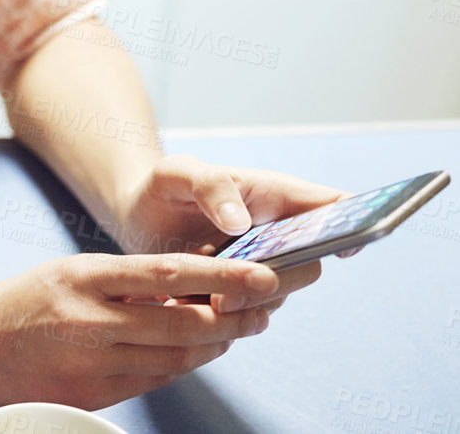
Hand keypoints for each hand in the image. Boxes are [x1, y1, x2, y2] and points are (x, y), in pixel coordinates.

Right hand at [0, 252, 282, 409]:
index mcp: (83, 279)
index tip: (261, 273)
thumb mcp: (69, 272)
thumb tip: (189, 283)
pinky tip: (199, 348)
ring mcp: (93, 363)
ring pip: (177, 355)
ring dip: (217, 341)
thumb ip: (124, 280)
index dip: (221, 275)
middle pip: (184, 323)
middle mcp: (90, 322)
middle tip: (266, 304)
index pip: (166, 274)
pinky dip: (184, 362)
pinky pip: (156, 378)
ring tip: (241, 324)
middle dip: (235, 315)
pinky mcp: (95, 395)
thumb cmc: (20, 303)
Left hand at [110, 152, 353, 312]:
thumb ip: (209, 184)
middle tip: (236, 289)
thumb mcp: (176, 172)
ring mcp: (263, 267)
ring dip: (250, 303)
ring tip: (208, 301)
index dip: (355, 223)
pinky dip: (229, 318)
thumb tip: (240, 222)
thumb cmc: (164, 187)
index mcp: (274, 196)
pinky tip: (195, 309)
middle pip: (309, 264)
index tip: (348, 245)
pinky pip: (251, 315)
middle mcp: (278, 235)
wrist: (136, 219)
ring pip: (279, 295)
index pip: (332, 205)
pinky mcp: (241, 294)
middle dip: (280, 280)